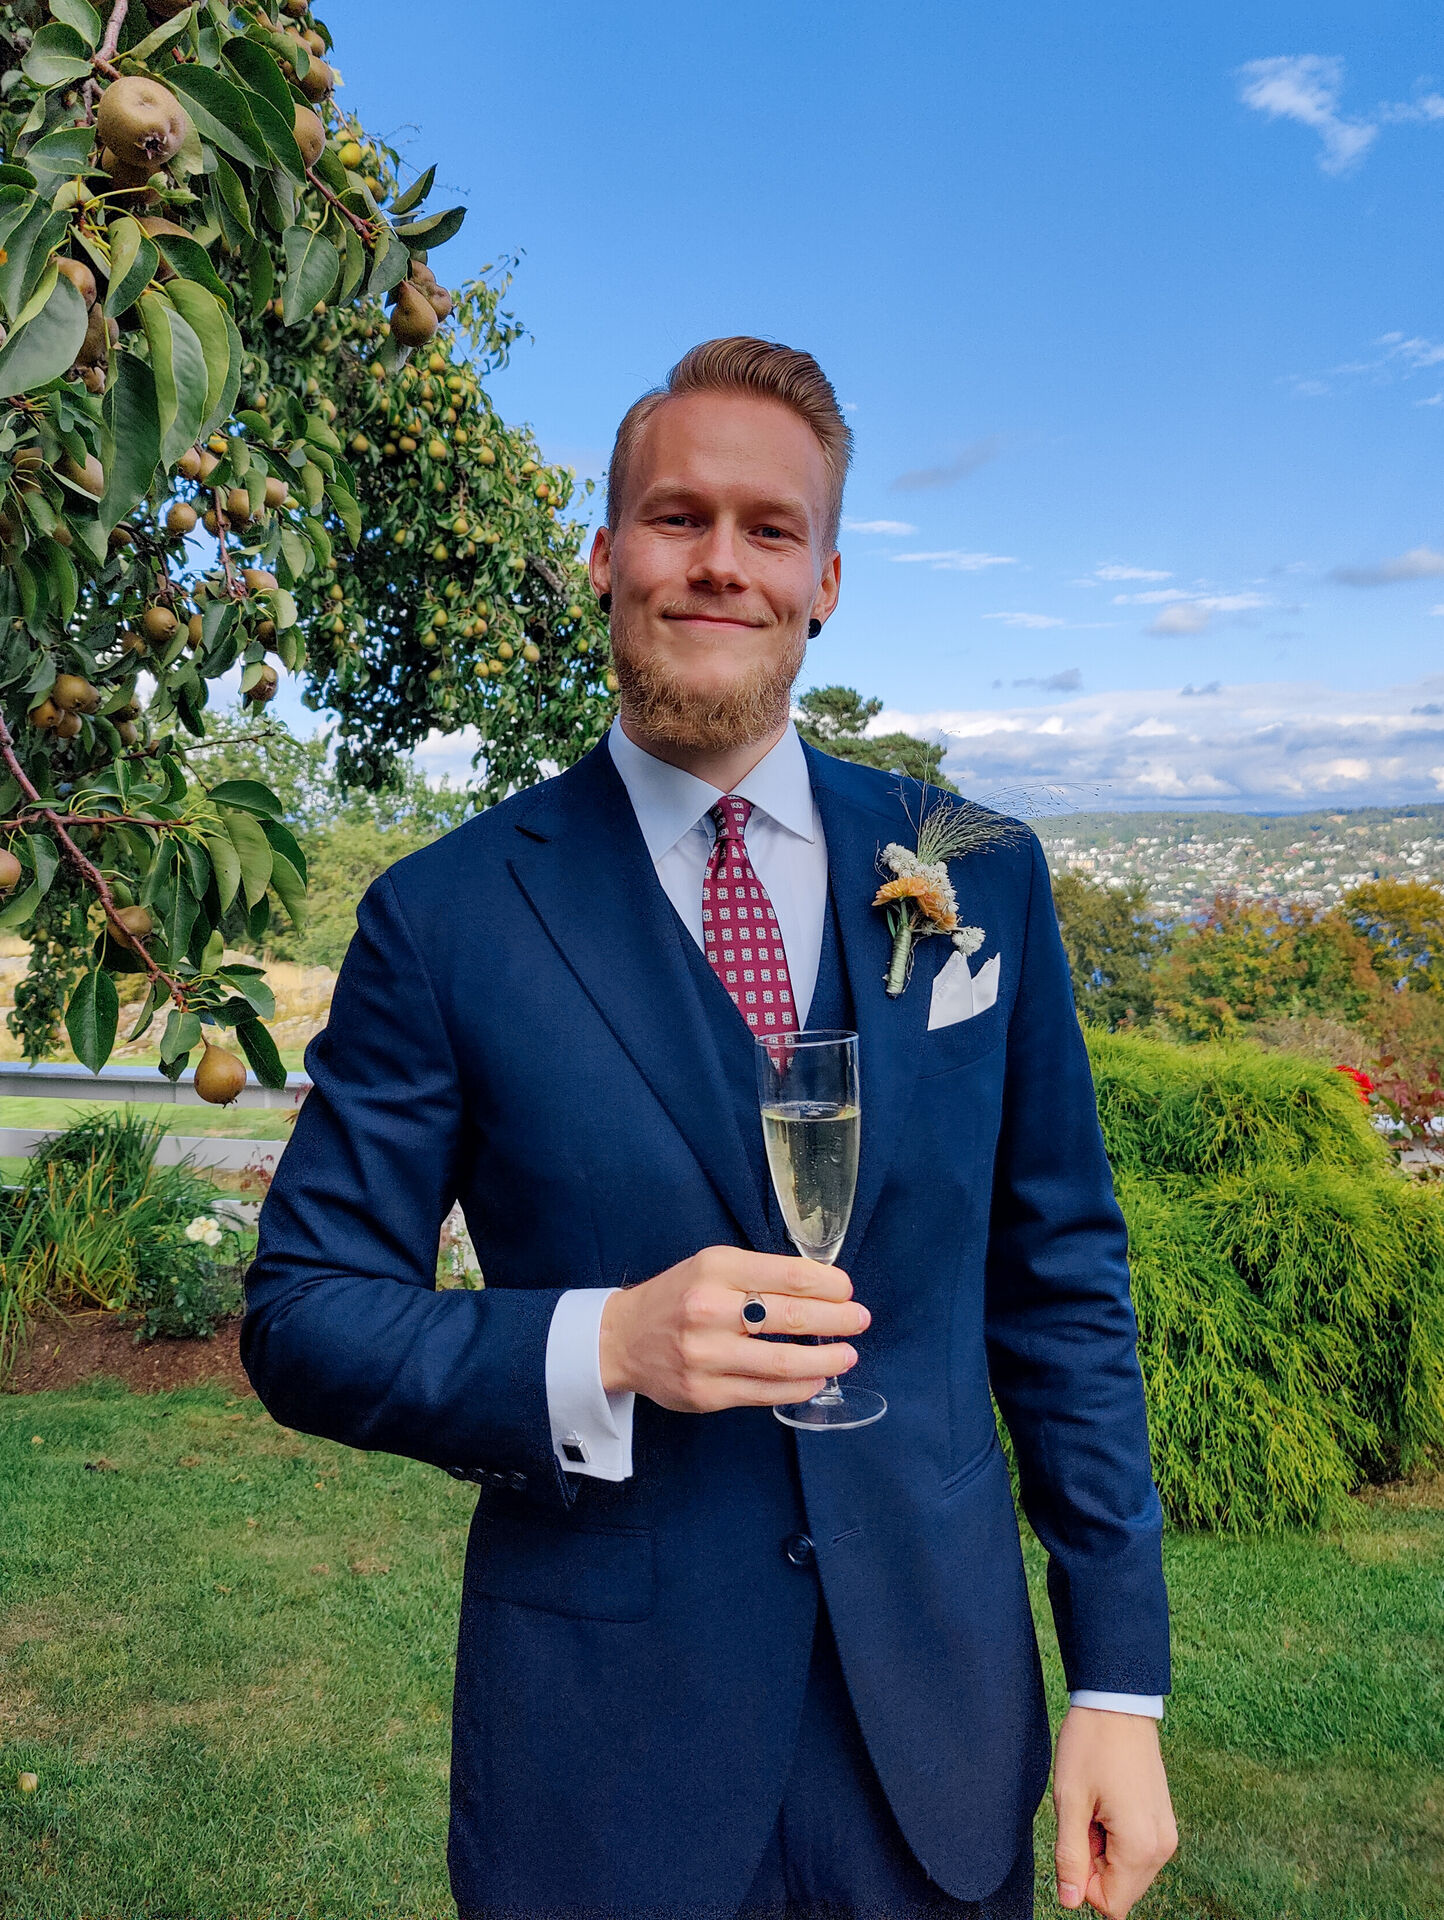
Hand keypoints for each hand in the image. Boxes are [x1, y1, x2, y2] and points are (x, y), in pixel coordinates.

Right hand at [598, 1245, 868, 1411]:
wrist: (622, 1338)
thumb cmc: (678, 1296)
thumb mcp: (712, 1266)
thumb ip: (759, 1274)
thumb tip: (822, 1288)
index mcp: (716, 1270)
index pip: (789, 1276)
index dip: (829, 1285)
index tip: (847, 1290)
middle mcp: (710, 1310)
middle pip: (793, 1317)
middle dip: (838, 1320)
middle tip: (860, 1319)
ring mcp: (707, 1356)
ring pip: (784, 1363)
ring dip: (826, 1359)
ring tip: (847, 1354)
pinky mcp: (706, 1393)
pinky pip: (766, 1393)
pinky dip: (799, 1387)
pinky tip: (815, 1378)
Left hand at [1052, 1706, 1176, 1916]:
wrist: (1119, 1702)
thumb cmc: (1092, 1745)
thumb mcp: (1070, 1800)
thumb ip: (1070, 1856)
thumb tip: (1070, 1901)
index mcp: (1140, 1846)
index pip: (1112, 1904)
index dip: (1084, 1882)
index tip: (1075, 1839)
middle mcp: (1162, 1847)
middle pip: (1122, 1889)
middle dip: (1095, 1864)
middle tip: (1085, 1817)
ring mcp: (1166, 1832)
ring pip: (1129, 1870)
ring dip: (1105, 1850)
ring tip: (1096, 1806)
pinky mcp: (1163, 1819)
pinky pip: (1138, 1849)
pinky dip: (1117, 1836)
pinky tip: (1107, 1802)